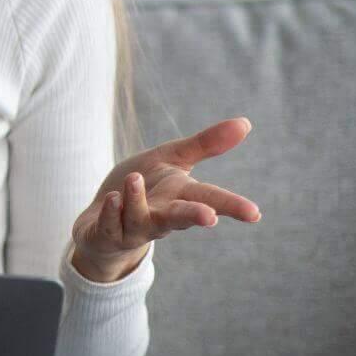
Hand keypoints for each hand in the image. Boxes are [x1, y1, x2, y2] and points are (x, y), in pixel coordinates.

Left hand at [70, 117, 261, 282]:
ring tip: (134, 179)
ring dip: (137, 200)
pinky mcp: (106, 233)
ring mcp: (134, 228)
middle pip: (180, 217)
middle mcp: (161, 217)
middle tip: (210, 217)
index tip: (254, 213)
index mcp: (180, 197)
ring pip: (140, 219)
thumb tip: (246, 122)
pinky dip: (111, 212)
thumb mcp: (172, 160)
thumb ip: (205, 144)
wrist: (100, 222)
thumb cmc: (144, 188)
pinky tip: (112, 197)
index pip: (210, 199)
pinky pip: (109, 225)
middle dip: (195, 216)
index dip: (231, 206)